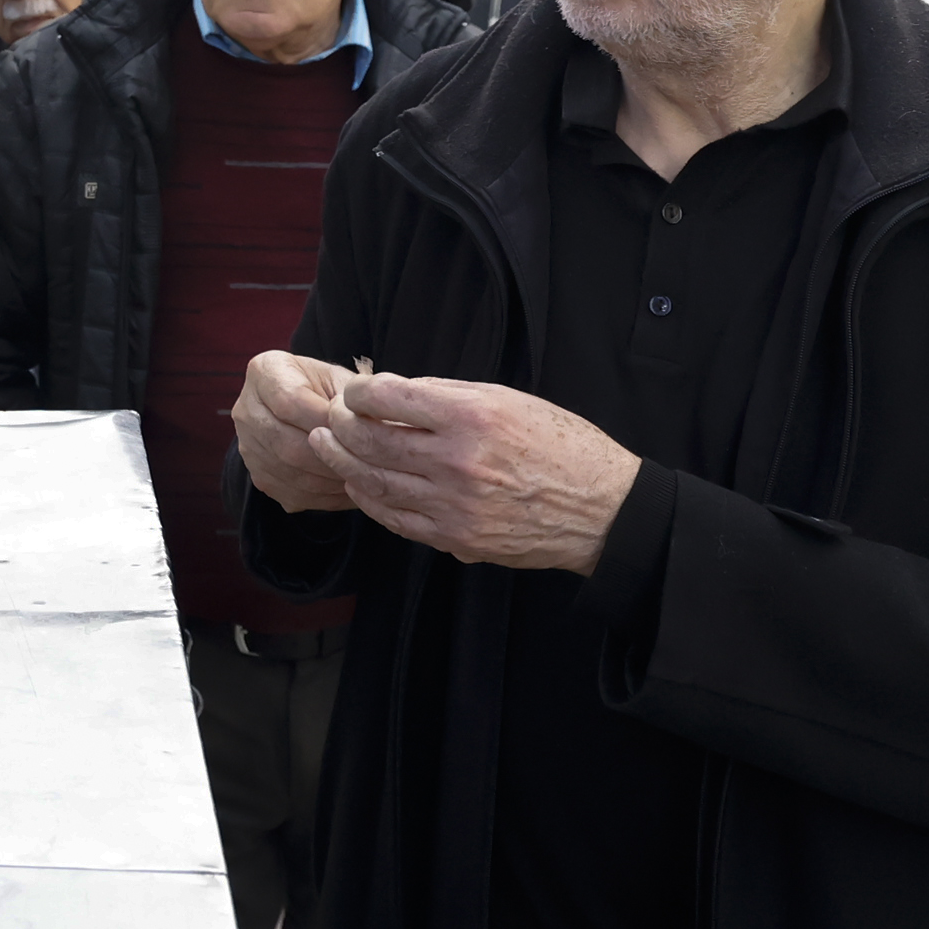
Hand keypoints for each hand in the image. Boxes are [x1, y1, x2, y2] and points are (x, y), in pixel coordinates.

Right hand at [235, 350, 358, 512]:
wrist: (309, 409)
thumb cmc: (330, 390)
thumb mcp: (342, 380)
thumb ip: (351, 398)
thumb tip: (365, 427)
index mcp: (264, 371)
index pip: (288, 401)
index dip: (325, 418)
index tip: (355, 427)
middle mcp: (246, 409)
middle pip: (286, 442)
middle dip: (330, 453)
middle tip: (363, 459)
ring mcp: (248, 447)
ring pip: (291, 472)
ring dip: (329, 477)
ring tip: (359, 473)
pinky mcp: (260, 477)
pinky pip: (293, 492)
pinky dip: (325, 494)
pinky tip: (345, 484)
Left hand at [309, 372, 640, 573]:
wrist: (602, 510)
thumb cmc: (561, 446)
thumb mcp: (509, 399)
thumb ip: (448, 394)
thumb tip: (395, 390)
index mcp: (471, 416)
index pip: (388, 396)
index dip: (359, 391)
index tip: (353, 390)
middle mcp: (457, 460)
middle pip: (370, 440)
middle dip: (339, 425)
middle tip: (328, 417)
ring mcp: (454, 504)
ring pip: (375, 480)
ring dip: (341, 461)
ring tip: (326, 446)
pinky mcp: (456, 538)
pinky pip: (395, 519)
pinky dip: (369, 500)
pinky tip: (358, 485)